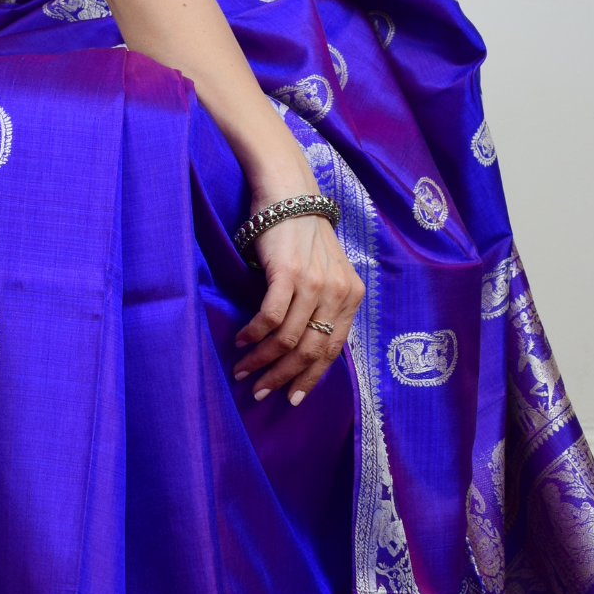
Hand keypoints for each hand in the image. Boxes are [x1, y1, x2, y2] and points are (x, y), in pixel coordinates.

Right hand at [232, 210, 363, 405]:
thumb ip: (323, 306)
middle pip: (311, 350)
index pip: (333, 349)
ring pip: (288, 339)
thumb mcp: (326, 272)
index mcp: (352, 295)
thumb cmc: (303, 236)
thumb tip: (302, 349)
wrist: (290, 195)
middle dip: (284, 378)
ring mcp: (314, 283)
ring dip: (262, 361)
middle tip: (261, 391)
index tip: (292, 398)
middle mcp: (338, 292)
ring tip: (244, 371)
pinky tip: (242, 342)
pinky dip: (254, 336)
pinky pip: (270, 318)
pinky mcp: (288, 274)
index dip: (312, 378)